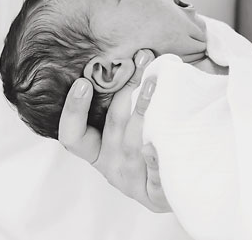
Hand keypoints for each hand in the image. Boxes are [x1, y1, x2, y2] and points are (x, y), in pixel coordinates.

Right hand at [58, 49, 170, 212]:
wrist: (177, 185)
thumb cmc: (145, 147)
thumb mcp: (125, 128)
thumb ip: (120, 101)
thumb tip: (131, 58)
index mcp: (97, 150)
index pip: (73, 135)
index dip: (74, 110)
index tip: (83, 83)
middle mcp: (111, 164)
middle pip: (114, 124)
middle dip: (127, 88)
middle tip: (141, 58)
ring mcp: (132, 179)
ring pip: (135, 141)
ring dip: (144, 108)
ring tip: (154, 81)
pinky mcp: (156, 193)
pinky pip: (156, 173)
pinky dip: (156, 158)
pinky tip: (158, 144)